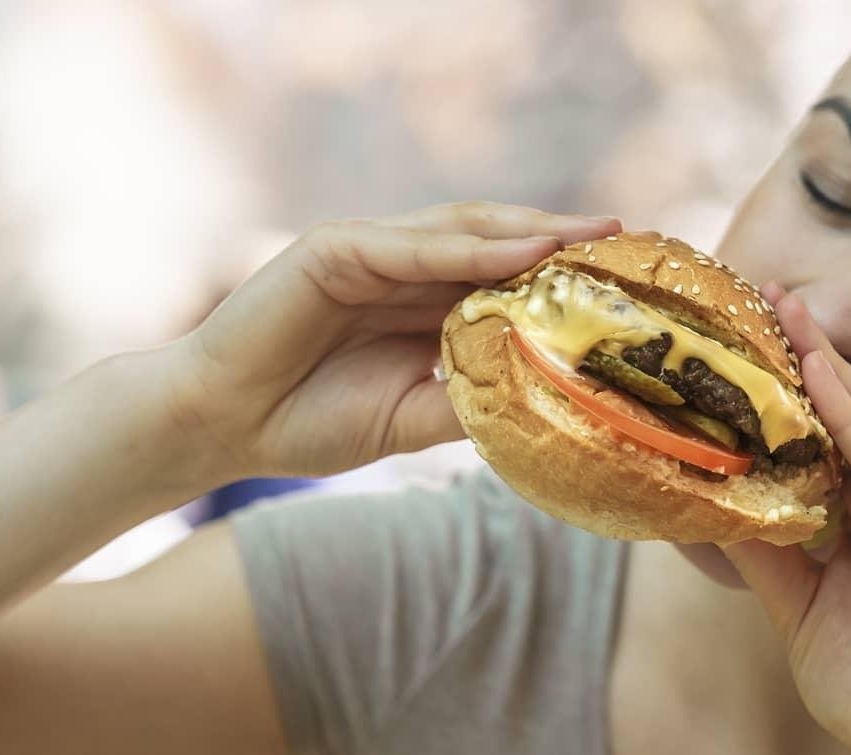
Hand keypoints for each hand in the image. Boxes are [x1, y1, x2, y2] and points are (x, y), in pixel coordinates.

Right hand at [165, 203, 620, 478]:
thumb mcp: (417, 417)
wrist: (227, 427)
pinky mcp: (334, 249)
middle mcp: (405, 268)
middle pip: (496, 241)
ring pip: (462, 231)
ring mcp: (370, 253)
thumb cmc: (314, 423)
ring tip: (584, 236)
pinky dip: (466, 248)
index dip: (561, 274)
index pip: (506, 276)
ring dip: (525, 232)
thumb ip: (475, 397)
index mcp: (425, 303)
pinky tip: (517, 252)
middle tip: (622, 239)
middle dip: (559, 238)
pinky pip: (411, 246)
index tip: (622, 281)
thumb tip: (555, 401)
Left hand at [723, 285, 850, 754]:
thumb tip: (720, 503)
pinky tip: (824, 384)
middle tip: (773, 297)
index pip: (848, 438)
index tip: (763, 336)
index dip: (808, 387)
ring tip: (790, 319)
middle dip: (820, 359)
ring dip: (834, 376)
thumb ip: (770, 551)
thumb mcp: (802, 607)